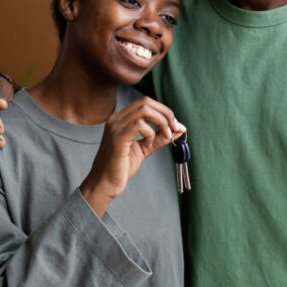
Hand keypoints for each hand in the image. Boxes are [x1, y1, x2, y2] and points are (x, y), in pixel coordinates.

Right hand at [80, 97, 185, 216]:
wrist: (105, 184)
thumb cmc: (122, 166)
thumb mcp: (146, 147)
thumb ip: (161, 136)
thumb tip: (181, 128)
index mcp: (122, 118)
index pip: (146, 102)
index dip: (165, 111)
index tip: (176, 126)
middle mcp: (116, 118)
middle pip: (146, 102)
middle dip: (166, 114)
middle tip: (175, 129)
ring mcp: (115, 127)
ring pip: (144, 110)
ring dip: (161, 122)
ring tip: (165, 136)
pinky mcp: (117, 138)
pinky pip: (139, 125)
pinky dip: (150, 134)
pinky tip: (148, 145)